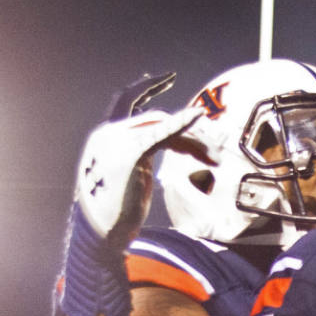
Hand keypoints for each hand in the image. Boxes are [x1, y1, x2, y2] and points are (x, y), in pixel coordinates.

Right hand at [73, 75, 205, 242]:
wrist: (99, 237)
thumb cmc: (112, 216)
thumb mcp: (126, 179)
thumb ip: (138, 160)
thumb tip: (157, 154)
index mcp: (103, 137)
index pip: (125, 101)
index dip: (146, 87)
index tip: (167, 77)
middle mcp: (107, 134)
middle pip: (157, 117)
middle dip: (189, 132)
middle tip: (214, 150)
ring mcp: (117, 141)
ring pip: (163, 126)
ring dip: (194, 141)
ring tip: (216, 158)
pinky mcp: (131, 152)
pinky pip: (161, 134)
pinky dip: (181, 123)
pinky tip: (196, 115)